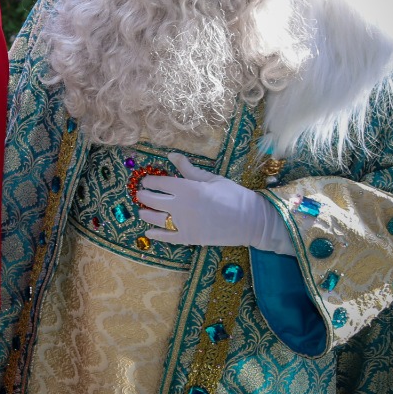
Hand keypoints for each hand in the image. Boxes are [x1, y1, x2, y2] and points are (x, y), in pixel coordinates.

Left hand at [137, 153, 293, 255]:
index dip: (149, 181)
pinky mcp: (190, 238)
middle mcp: (181, 205)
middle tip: (140, 194)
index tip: (146, 181)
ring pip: (155, 219)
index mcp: (187, 188)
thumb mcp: (211, 178)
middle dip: (143, 196)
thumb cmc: (233, 195)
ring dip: (145, 214)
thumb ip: (188, 169)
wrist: (252, 220)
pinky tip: (148, 233)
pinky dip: (155, 235)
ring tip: (142, 211)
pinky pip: (167, 238)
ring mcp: (184, 223)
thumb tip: (171, 155)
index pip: (159, 183)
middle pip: (152, 200)